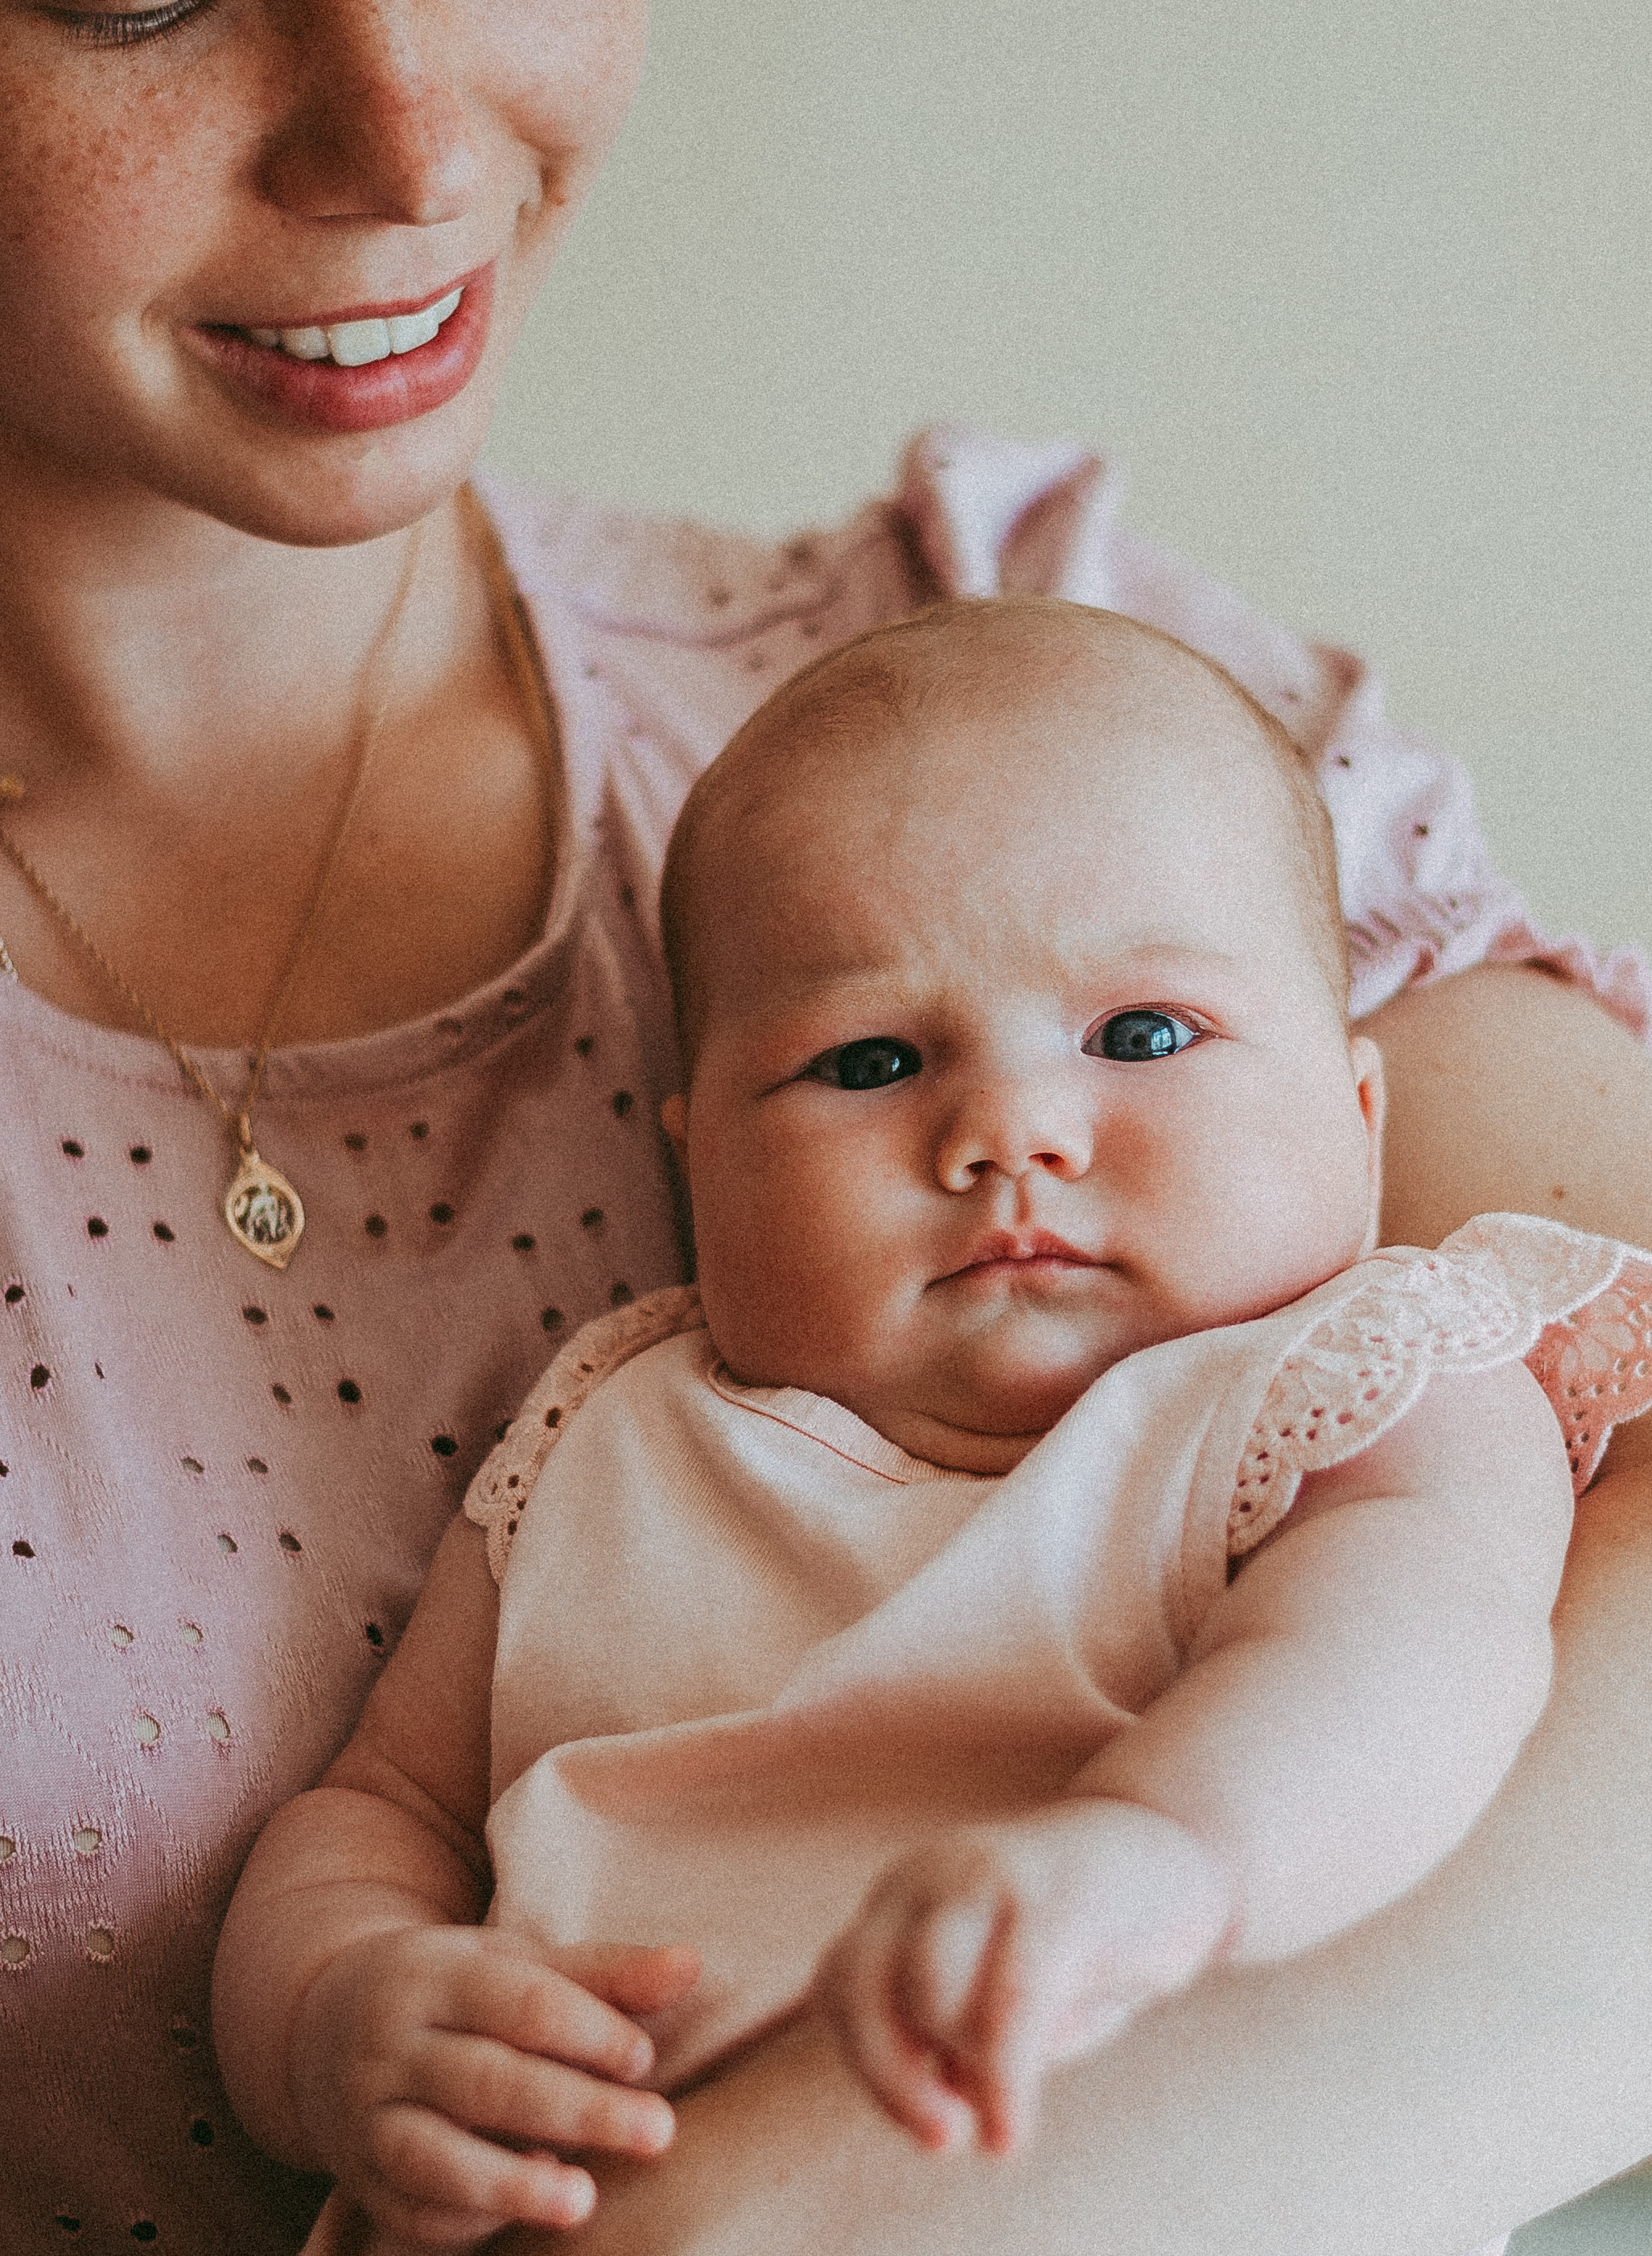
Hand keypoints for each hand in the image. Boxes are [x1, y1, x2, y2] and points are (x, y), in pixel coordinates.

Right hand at [292, 1925, 700, 2246]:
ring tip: (584, 2201)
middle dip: (578, 2108)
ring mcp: (366, 2116)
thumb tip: (692, 1964)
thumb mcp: (517, 1962)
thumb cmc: (458, 1992)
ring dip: (511, 2182)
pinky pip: (412, 2209)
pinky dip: (470, 2216)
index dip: (591, 2032)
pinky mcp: (358, 2179)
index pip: (522, 2002)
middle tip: (659, 2132)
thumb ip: (605, 1973)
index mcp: (437, 1974)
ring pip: (432, 2154)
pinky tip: (527, 2210)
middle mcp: (392, 2045)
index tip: (645, 2059)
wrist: (323, 2026)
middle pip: (487, 2080)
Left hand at [814, 1803, 1230, 2157]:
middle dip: (890, 2076)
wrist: (1175, 1859)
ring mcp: (989, 1877)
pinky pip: (1008, 2004)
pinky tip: (1011, 2133)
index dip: (866, 2062)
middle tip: (940, 2139)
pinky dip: (1002, 2082)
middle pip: (864, 1983)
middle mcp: (931, 1875)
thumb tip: (934, 2097)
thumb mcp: (1000, 1989)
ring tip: (1003, 2115)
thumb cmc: (1082, 1942)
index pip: (840, 1980)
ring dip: (960, 2073)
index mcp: (906, 1895)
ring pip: (930, 1996)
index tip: (921, 2119)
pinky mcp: (1053, 1899)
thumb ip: (952, 2031)